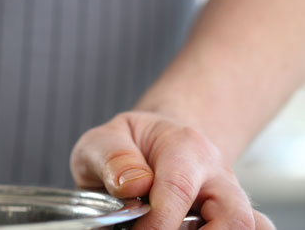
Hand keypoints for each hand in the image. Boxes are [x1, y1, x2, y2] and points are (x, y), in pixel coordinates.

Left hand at [71, 111, 274, 228]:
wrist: (154, 144)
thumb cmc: (127, 145)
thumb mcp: (104, 139)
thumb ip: (112, 157)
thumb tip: (132, 185)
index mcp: (185, 146)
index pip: (178, 189)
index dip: (158, 222)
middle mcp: (217, 174)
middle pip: (233, 216)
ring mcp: (232, 199)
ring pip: (249, 227)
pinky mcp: (234, 219)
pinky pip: (255, 229)